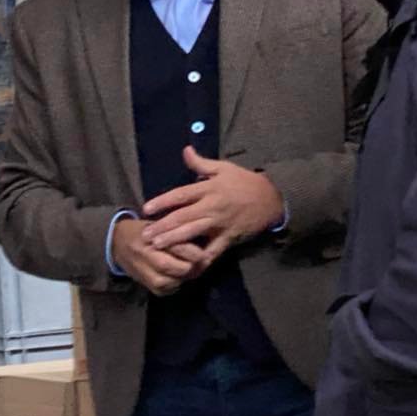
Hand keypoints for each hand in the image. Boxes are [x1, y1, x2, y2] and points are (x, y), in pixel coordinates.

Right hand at [112, 217, 208, 296]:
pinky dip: (178, 283)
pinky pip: (169, 289)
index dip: (196, 252)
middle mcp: (146, 258)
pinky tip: (179, 274)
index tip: (207, 251)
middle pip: (180, 269)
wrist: (116, 243)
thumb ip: (176, 233)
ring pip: (176, 282)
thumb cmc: (142, 230)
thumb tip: (200, 244)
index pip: (179, 249)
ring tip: (193, 267)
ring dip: (187, 276)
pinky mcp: (148, 287)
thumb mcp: (158, 225)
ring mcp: (146, 275)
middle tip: (204, 261)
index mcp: (150, 239)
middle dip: (195, 266)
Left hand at [140, 147, 283, 268]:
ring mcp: (220, 224)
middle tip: (145, 235)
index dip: (162, 202)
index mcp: (208, 188)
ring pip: (193, 233)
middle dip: (162, 226)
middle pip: (183, 217)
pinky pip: (213, 250)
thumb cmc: (245, 182)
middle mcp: (212, 206)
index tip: (146, 209)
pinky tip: (186, 265)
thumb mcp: (224, 168)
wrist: (271, 198)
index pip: (180, 195)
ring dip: (174, 240)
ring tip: (157, 246)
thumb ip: (202, 163)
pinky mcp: (229, 237)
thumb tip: (185, 150)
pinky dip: (200, 258)